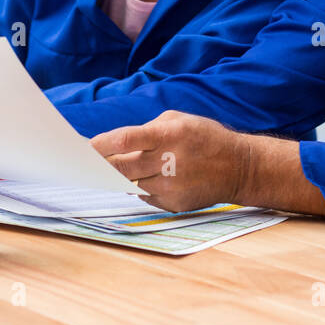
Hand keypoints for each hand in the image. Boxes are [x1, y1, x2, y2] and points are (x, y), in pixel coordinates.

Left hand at [90, 110, 251, 212]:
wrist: (239, 167)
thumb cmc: (205, 138)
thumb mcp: (180, 120)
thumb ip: (147, 129)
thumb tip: (115, 144)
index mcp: (168, 135)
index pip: (125, 140)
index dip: (101, 145)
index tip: (84, 148)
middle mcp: (168, 162)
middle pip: (121, 168)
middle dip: (102, 166)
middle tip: (88, 165)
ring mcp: (171, 187)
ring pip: (130, 185)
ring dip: (124, 177)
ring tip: (125, 169)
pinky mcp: (174, 204)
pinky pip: (146, 197)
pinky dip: (144, 188)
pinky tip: (156, 179)